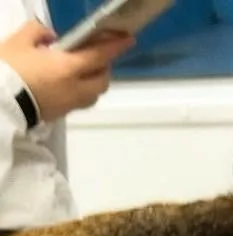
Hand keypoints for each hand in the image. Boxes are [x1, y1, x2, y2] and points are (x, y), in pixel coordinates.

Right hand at [0, 20, 133, 121]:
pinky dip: (82, 90)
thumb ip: (38, 32)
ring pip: (94, 94)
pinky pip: (81, 101)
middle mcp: (76, 89)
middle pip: (102, 80)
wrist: (0, 102)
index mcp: (68, 68)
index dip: (115, 47)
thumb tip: (50, 36)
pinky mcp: (62, 114)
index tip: (128, 40)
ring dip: (94, 81)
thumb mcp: (19, 41)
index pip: (99, 56)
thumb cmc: (9, 69)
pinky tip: (68, 82)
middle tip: (95, 54)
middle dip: (103, 66)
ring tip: (82, 69)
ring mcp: (70, 104)